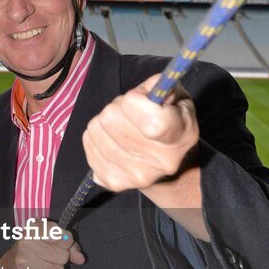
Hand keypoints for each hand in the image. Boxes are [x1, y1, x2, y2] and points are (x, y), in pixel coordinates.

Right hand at [0, 219, 84, 268]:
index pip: (61, 235)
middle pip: (63, 256)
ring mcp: (23, 263)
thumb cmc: (32, 251)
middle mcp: (26, 244)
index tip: (59, 243)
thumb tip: (81, 258)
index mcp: (33, 229)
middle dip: (59, 258)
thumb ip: (69, 245)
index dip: (65, 241)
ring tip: (41, 267)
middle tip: (46, 257)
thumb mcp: (49, 240)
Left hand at [82, 74, 198, 192]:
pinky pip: (87, 145)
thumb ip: (163, 87)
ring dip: (103, 121)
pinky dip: (94, 137)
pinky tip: (111, 139)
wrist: (170, 168)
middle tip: (128, 112)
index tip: (138, 98)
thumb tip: (147, 90)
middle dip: (116, 106)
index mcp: (181, 137)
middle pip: (111, 117)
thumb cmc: (173, 123)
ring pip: (95, 129)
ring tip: (120, 125)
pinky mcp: (114, 182)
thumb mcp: (179, 99)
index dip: (135, 100)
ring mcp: (135, 175)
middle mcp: (160, 162)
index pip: (151, 121)